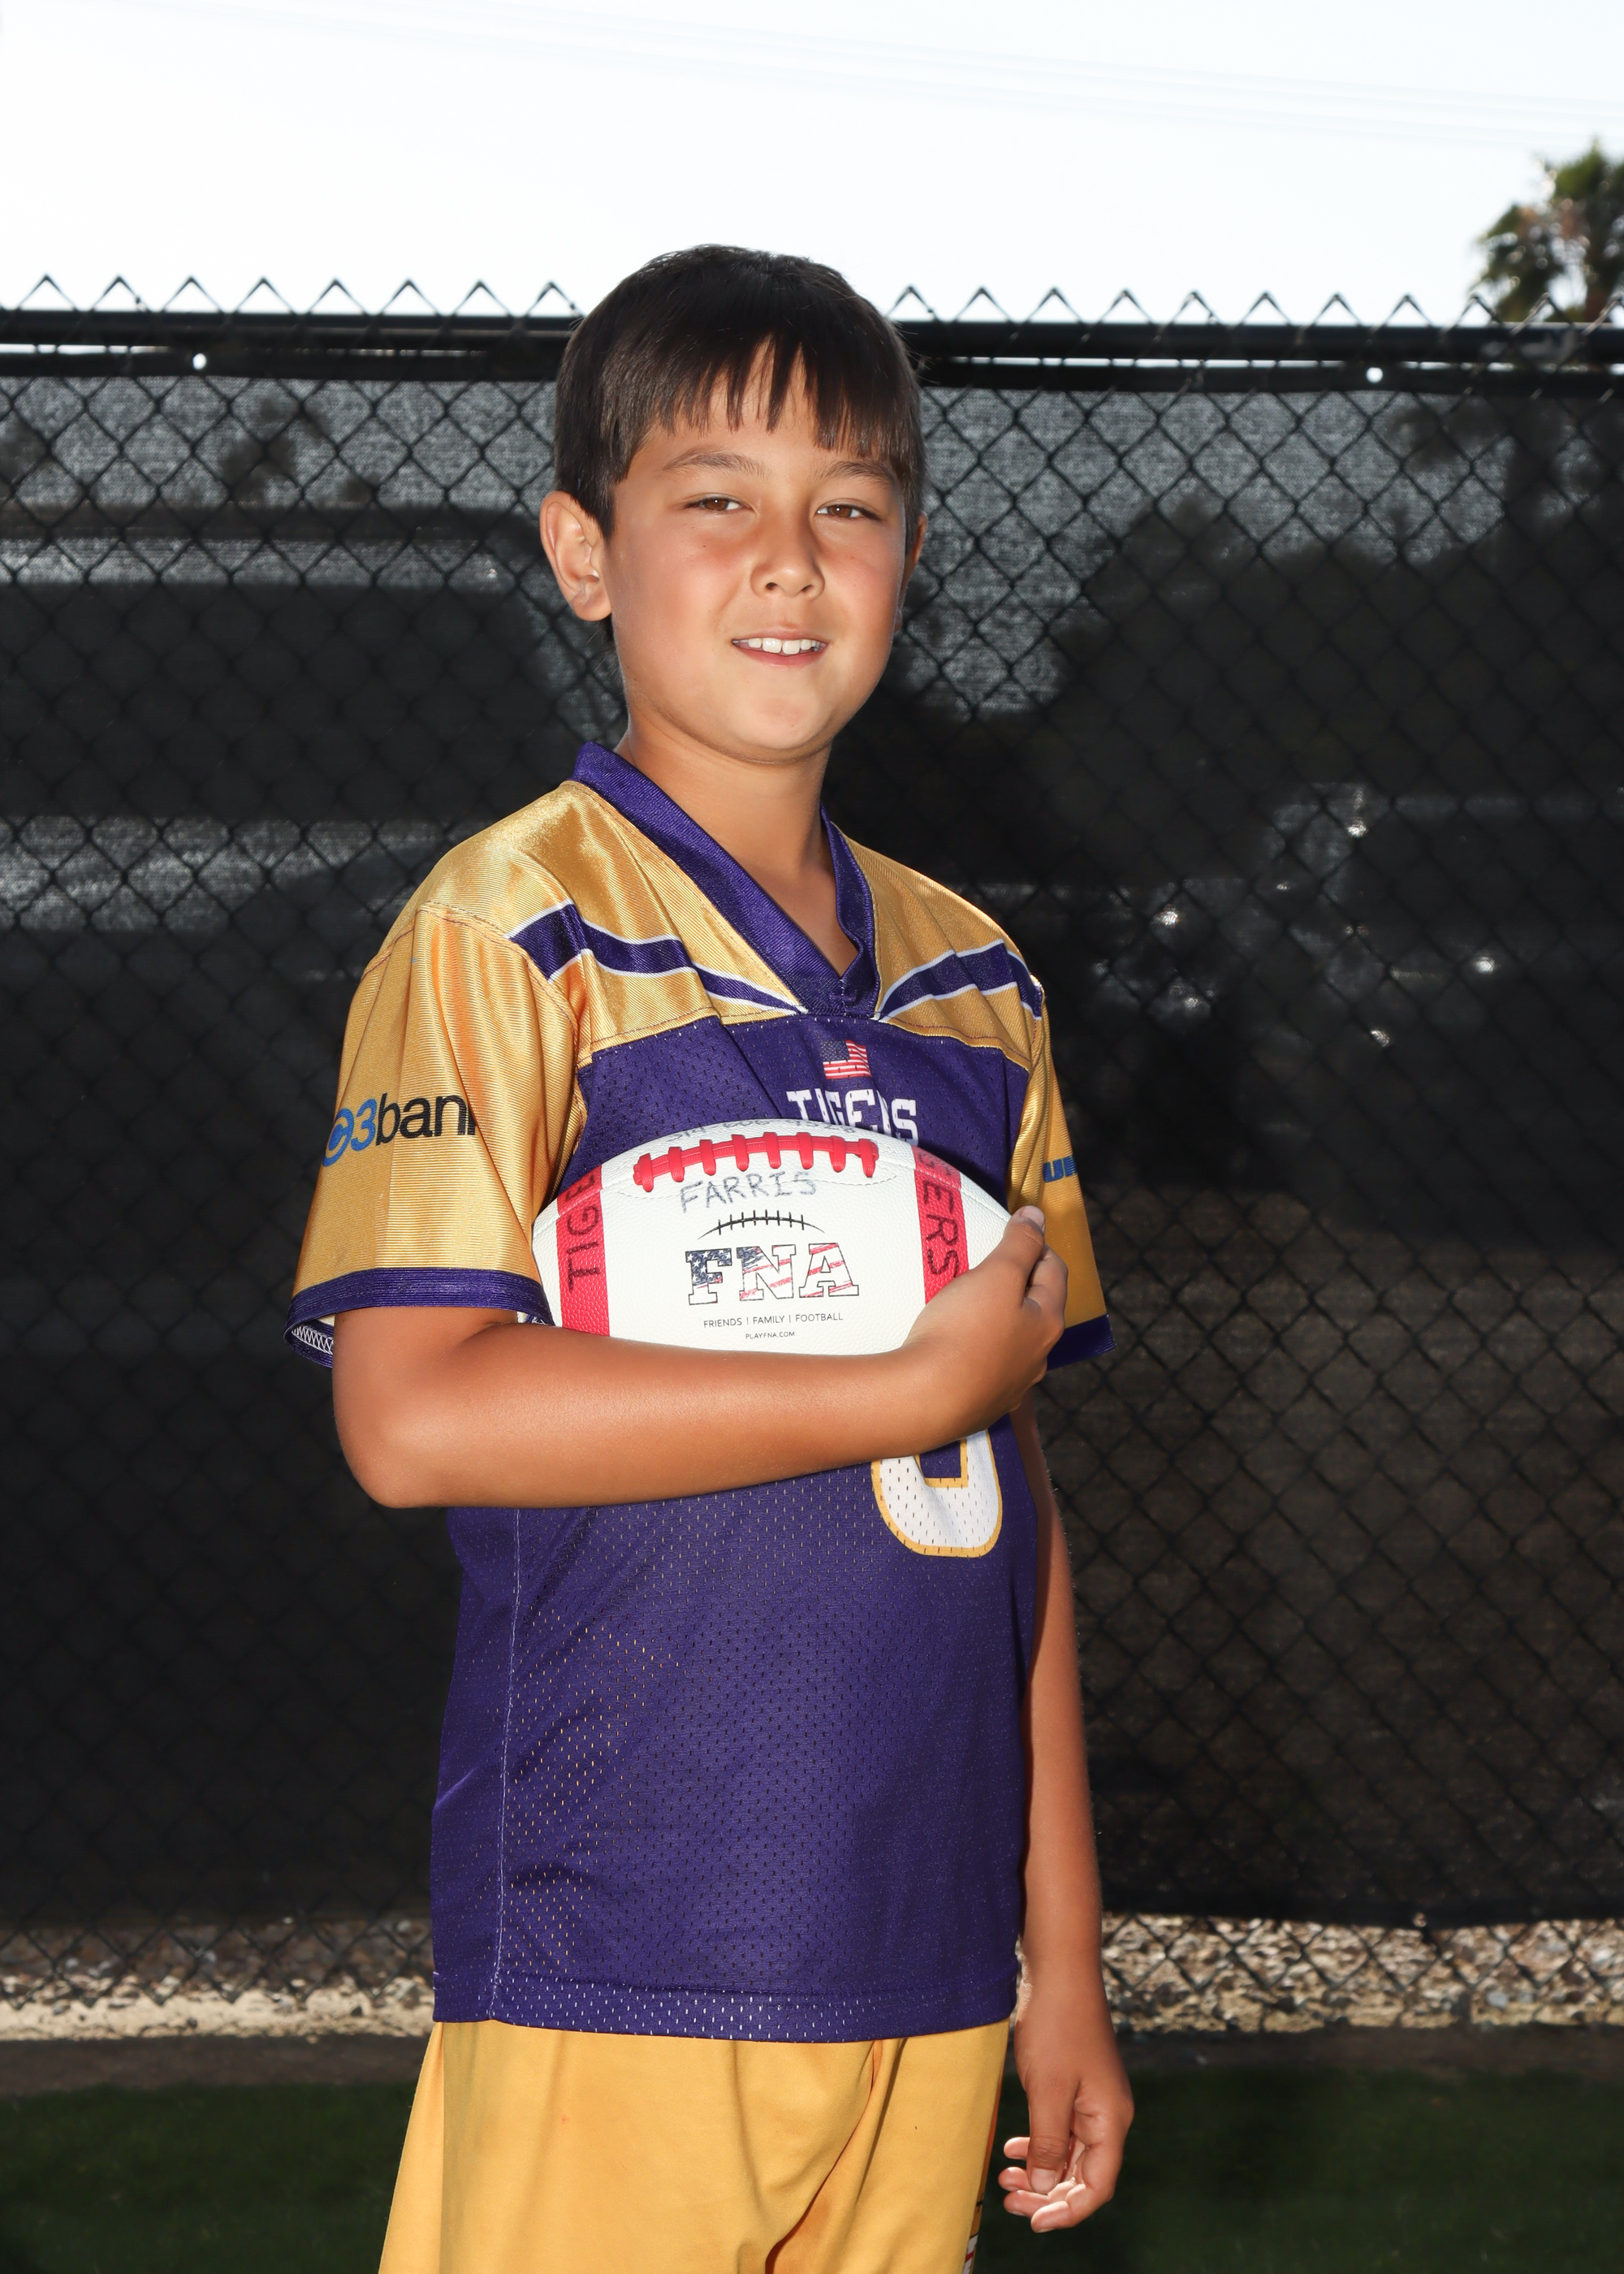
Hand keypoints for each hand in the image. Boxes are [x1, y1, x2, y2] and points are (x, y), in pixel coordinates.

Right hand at [899, 1208, 1065, 1442]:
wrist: (925, 1398)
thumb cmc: (963, 1330)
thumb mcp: (996, 1275)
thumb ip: (1020, 1244)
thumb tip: (1037, 1217)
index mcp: (1047, 1323)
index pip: (1054, 1270)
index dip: (1037, 1244)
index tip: (1012, 1231)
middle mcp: (1037, 1358)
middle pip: (1036, 1308)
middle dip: (1018, 1284)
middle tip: (987, 1267)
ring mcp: (1011, 1386)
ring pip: (1013, 1342)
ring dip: (999, 1321)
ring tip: (970, 1307)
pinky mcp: (983, 1405)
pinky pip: (987, 1368)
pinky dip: (979, 1351)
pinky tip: (958, 1347)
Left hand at [998, 1974, 1132, 2231]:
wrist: (1058, 1968)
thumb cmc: (1056, 2024)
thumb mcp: (1048, 2090)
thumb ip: (1049, 2143)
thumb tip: (1046, 2189)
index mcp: (1110, 2120)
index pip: (1096, 2187)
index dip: (1067, 2211)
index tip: (1032, 2221)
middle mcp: (1108, 2114)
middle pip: (1083, 2174)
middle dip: (1047, 2194)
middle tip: (1008, 2198)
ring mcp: (1092, 2098)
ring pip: (1069, 2153)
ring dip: (1041, 2171)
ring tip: (1005, 2176)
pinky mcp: (1075, 2084)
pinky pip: (1061, 2129)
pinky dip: (1039, 2143)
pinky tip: (1013, 2146)